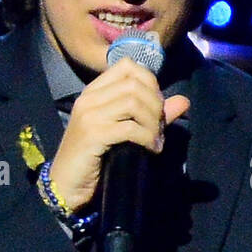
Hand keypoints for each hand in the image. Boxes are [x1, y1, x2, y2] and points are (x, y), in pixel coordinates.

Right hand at [47, 58, 190, 213]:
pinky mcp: (93, 135)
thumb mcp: (126, 131)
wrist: (67, 185)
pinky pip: (129, 128)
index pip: (127, 66)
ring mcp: (89, 115)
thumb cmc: (96, 158)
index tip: (156, 106)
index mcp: (94, 92)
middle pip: (134, 84)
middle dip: (155, 105)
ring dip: (153, 122)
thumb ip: (153, 114)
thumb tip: (184, 101)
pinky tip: (151, 149)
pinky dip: (147, 137)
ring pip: (133, 102)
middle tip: (160, 128)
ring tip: (156, 140)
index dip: (150, 82)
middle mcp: (89, 98)